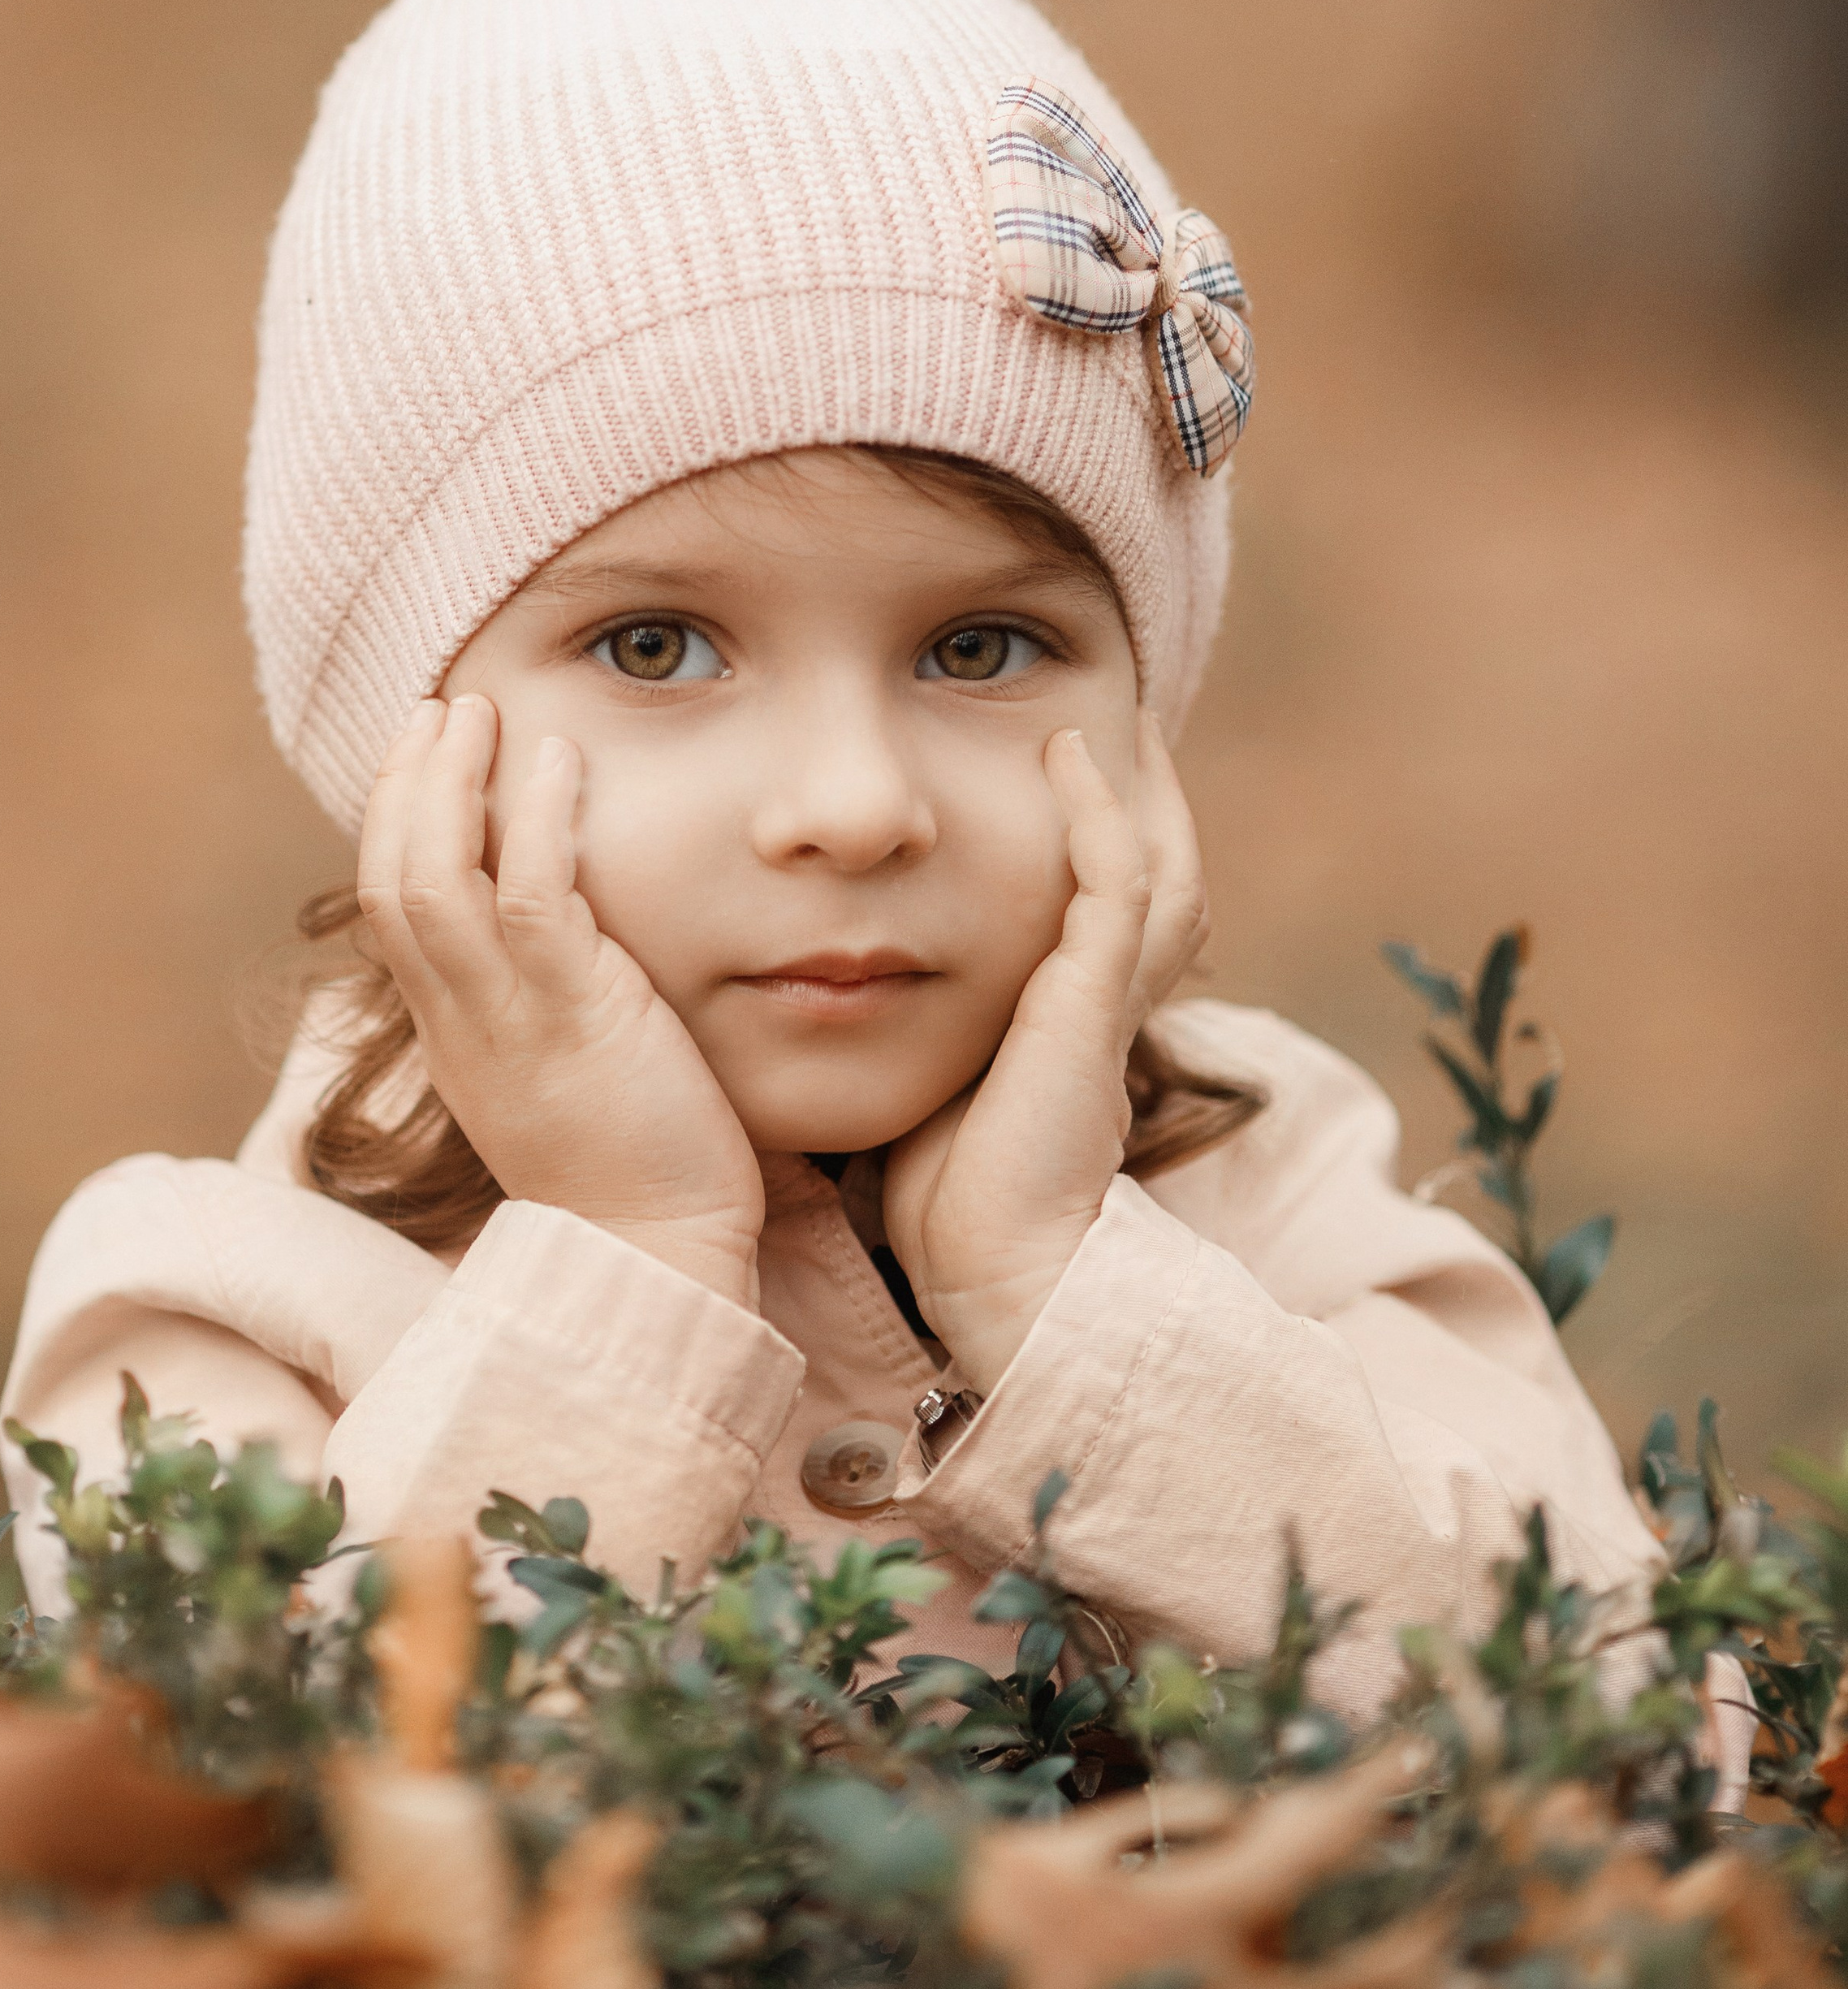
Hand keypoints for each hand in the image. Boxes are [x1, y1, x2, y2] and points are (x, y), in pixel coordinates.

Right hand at [357, 696, 765, 1307]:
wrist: (655, 1258)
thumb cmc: (629, 1170)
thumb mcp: (555, 1078)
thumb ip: (538, 1007)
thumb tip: (558, 936)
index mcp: (453, 1038)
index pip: (390, 912)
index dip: (394, 825)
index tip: (419, 759)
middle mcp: (462, 1025)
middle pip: (392, 882)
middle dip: (405, 786)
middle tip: (436, 710)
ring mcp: (510, 1022)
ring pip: (438, 881)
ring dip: (450, 785)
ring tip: (476, 711)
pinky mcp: (577, 1018)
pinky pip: (536, 900)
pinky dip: (541, 820)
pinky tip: (560, 761)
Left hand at [879, 710, 1207, 1393]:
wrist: (996, 1272)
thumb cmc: (950, 1199)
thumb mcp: (930, 1086)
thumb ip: (913, 1030)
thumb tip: (833, 988)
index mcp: (1069, 1019)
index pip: (1098, 905)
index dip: (1089, 837)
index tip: (1053, 770)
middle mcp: (1100, 998)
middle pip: (1153, 868)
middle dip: (1137, 793)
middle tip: (1100, 720)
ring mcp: (1103, 997)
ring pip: (1153, 861)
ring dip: (1130, 785)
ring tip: (1094, 716)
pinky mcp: (1091, 1003)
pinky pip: (1115, 882)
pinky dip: (1096, 812)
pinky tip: (1067, 756)